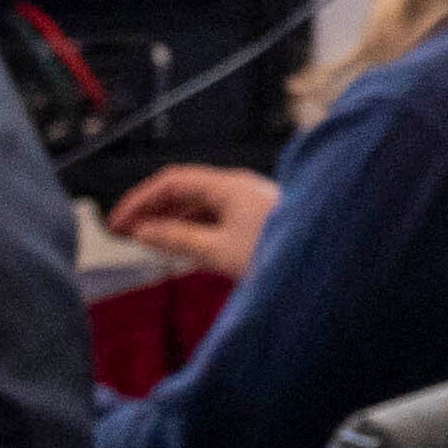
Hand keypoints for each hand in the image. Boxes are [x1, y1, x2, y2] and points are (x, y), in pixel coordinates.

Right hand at [109, 165, 279, 280]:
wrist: (329, 267)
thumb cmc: (282, 254)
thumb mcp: (219, 251)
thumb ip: (177, 239)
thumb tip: (142, 232)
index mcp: (230, 186)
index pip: (172, 180)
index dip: (140, 199)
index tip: (118, 221)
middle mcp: (241, 187)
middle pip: (185, 190)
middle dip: (152, 209)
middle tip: (123, 232)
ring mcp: (252, 201)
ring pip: (200, 204)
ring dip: (171, 220)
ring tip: (146, 241)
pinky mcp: (259, 217)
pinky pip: (216, 216)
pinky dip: (193, 227)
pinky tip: (180, 244)